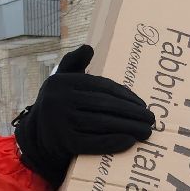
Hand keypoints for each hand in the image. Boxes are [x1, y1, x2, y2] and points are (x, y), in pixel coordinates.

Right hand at [13, 44, 154, 187]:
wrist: (38, 137)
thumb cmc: (60, 106)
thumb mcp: (62, 82)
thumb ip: (74, 63)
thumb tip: (88, 48)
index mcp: (62, 82)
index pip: (102, 87)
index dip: (126, 95)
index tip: (143, 104)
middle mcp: (59, 100)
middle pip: (105, 105)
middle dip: (133, 113)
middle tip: (151, 119)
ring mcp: (61, 122)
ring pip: (103, 123)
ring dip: (130, 128)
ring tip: (147, 131)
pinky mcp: (65, 143)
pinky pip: (95, 142)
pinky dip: (114, 142)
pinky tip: (130, 141)